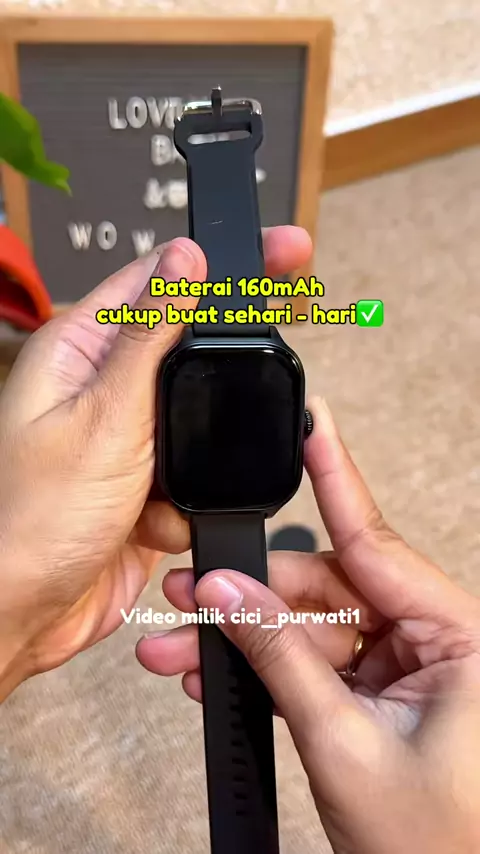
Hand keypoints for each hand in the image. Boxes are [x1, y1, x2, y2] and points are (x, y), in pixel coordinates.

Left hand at [0, 227, 311, 700]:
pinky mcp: (144, 483)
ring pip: (199, 417)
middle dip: (222, 370)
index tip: (280, 249)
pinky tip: (153, 522)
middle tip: (266, 367)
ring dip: (198, 455)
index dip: (221, 261)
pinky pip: (196, 473)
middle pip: (188, 347)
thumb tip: (184, 259)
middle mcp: (101, 387)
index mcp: (79, 350)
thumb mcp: (103, 416)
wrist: (24, 616)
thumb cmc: (32, 519)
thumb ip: (150, 335)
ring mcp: (126, 438)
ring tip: (164, 486)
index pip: (160, 279)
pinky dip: (186, 501)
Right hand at [138, 397, 479, 853]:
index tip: (314, 423)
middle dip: (251, 595)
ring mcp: (406, 663)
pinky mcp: (380, 688)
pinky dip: (267, 668)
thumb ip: (281, 658)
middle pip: (327, 588)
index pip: (377, 541)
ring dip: (246, 639)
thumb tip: (229, 593)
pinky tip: (215, 672)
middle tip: (189, 595)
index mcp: (459, 634)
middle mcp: (436, 636)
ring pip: (311, 626)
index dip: (337, 477)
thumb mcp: (343, 742)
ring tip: (179, 649)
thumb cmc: (434, 844)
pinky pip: (315, 660)